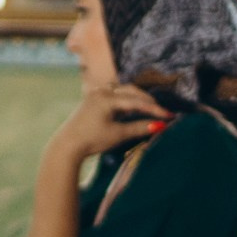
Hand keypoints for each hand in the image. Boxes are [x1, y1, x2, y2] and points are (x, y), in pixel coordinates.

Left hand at [49, 84, 168, 163]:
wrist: (67, 146)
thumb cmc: (92, 140)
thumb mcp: (118, 134)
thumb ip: (139, 128)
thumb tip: (159, 126)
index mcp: (107, 98)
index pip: (137, 101)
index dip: (154, 109)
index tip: (168, 115)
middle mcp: (101, 91)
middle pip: (130, 91)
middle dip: (146, 100)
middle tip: (160, 110)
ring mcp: (95, 94)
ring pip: (121, 91)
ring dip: (135, 98)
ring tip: (147, 108)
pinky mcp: (91, 99)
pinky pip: (113, 94)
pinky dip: (124, 99)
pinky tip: (129, 108)